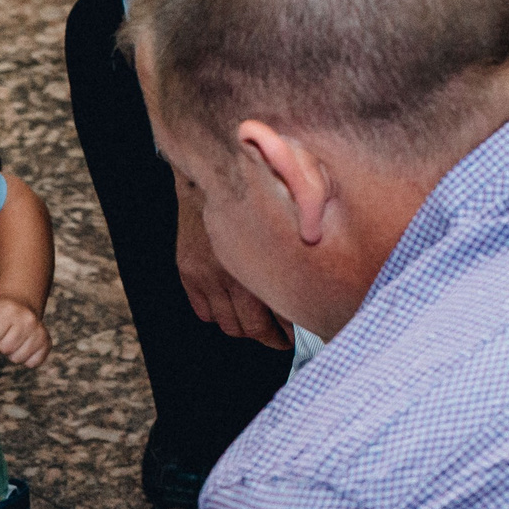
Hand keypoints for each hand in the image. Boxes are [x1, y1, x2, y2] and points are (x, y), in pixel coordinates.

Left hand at [0, 296, 49, 366]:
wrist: (19, 306)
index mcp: (8, 309)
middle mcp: (27, 318)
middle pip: (5, 349)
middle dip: (0, 345)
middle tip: (4, 334)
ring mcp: (39, 331)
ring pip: (18, 359)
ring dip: (12, 353)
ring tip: (13, 339)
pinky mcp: (47, 343)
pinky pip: (33, 363)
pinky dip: (25, 359)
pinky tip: (23, 345)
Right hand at [174, 179, 289, 349]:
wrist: (214, 169)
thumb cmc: (260, 185)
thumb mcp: (293, 208)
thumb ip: (306, 241)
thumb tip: (319, 270)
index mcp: (259, 264)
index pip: (274, 317)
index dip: (287, 333)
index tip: (296, 336)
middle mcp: (230, 275)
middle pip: (249, 328)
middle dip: (269, 339)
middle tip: (282, 339)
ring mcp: (206, 275)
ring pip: (226, 324)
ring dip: (242, 329)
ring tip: (258, 326)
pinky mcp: (189, 271)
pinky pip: (203, 312)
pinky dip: (218, 314)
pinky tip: (231, 307)